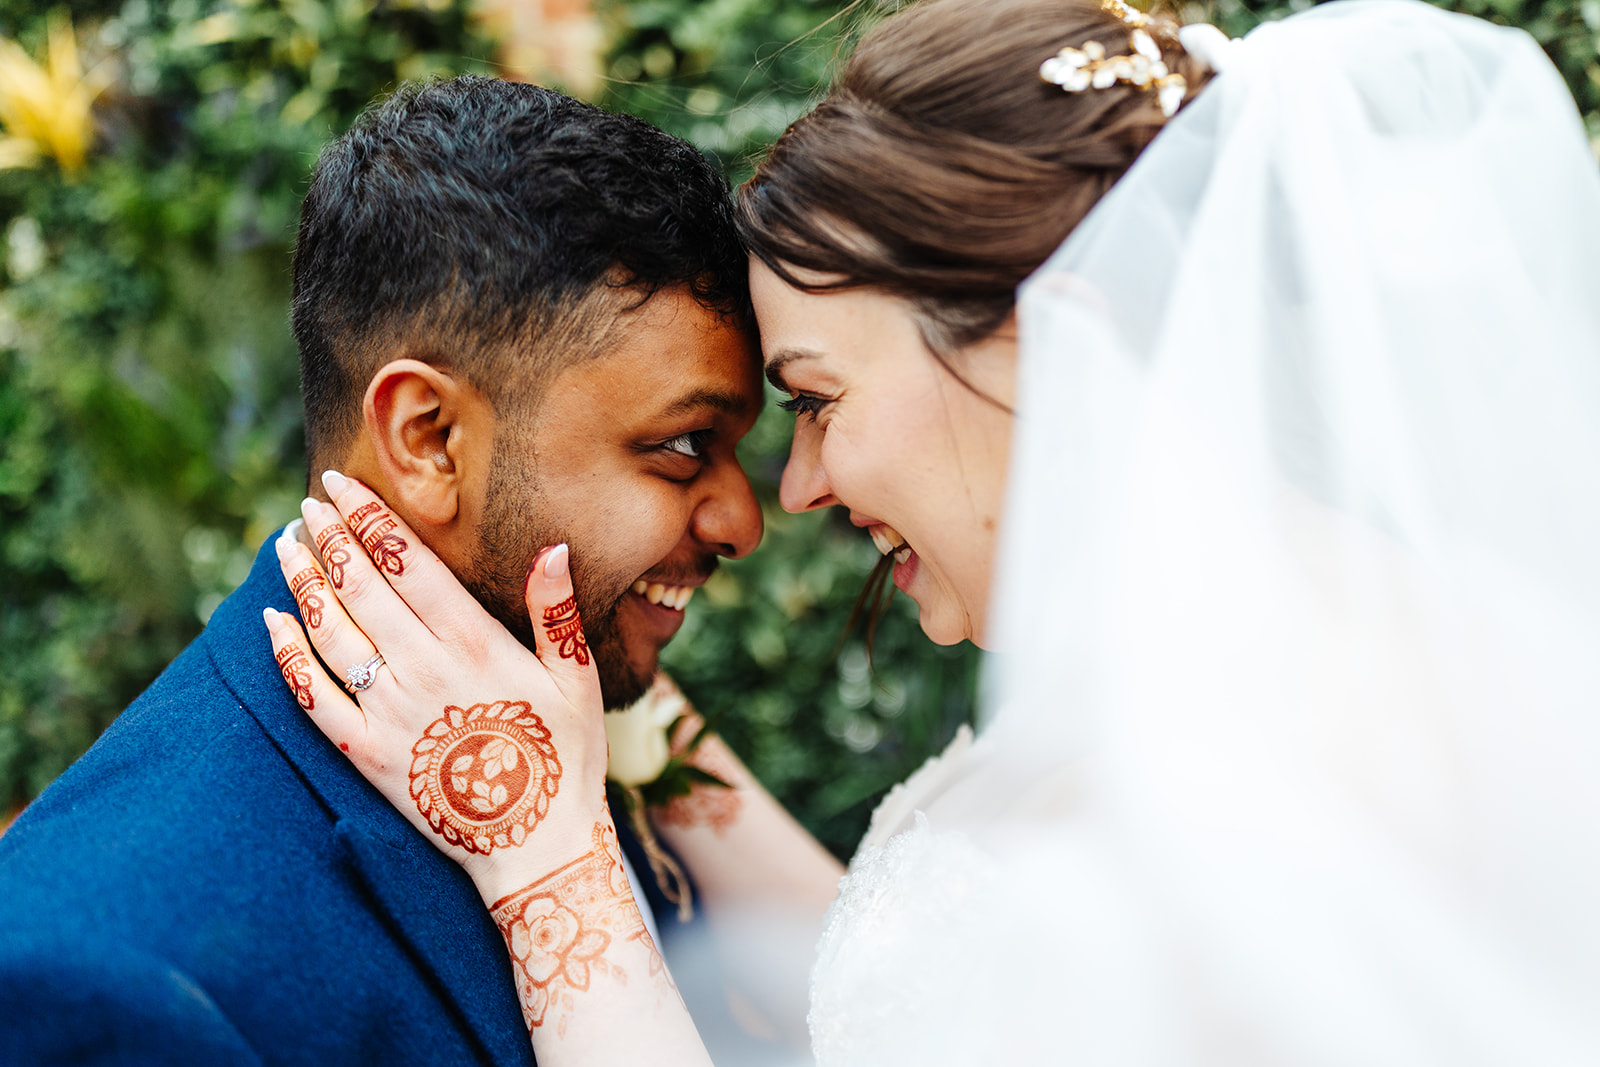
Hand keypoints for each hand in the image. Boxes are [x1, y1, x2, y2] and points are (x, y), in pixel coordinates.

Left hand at [262, 471, 607, 901]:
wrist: (537, 847)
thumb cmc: (565, 759)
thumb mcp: (578, 679)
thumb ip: (557, 611)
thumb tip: (553, 546)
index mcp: (475, 643)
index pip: (408, 563)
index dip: (369, 519)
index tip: (340, 485)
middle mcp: (423, 670)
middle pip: (361, 587)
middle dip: (329, 537)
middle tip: (307, 503)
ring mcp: (388, 713)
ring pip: (329, 632)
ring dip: (302, 583)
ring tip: (284, 546)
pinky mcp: (365, 755)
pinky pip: (311, 697)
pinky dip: (287, 656)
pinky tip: (272, 624)